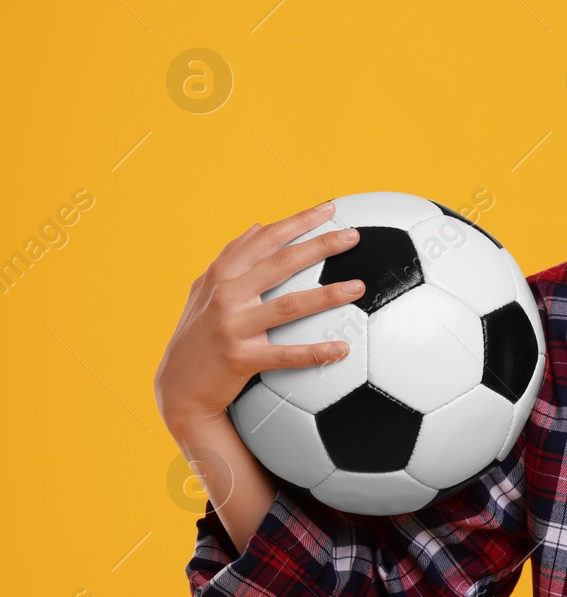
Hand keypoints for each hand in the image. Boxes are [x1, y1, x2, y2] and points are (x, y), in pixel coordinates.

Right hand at [153, 201, 364, 432]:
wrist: (178, 388)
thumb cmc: (198, 335)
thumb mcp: (205, 291)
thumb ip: (231, 258)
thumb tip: (258, 225)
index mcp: (221, 275)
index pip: (264, 239)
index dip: (297, 221)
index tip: (329, 208)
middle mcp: (226, 295)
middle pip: (281, 263)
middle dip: (320, 246)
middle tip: (353, 237)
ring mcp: (232, 326)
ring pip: (289, 306)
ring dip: (327, 295)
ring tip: (358, 287)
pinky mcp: (239, 359)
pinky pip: (285, 355)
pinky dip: (316, 352)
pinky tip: (342, 349)